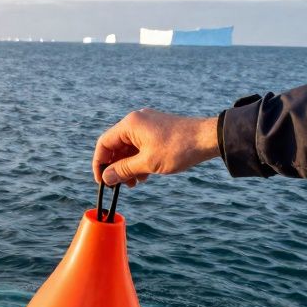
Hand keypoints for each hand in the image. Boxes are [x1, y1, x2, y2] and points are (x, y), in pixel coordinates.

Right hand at [91, 110, 218, 186]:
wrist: (207, 139)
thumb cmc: (178, 149)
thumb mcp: (147, 163)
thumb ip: (123, 170)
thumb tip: (106, 178)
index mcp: (130, 124)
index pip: (104, 144)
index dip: (99, 164)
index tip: (102, 181)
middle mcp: (136, 121)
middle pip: (116, 146)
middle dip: (117, 167)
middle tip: (122, 185)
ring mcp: (147, 125)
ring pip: (129, 148)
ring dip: (129, 166)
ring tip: (136, 183)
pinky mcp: (157, 130)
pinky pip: (140, 146)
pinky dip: (139, 161)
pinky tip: (145, 175)